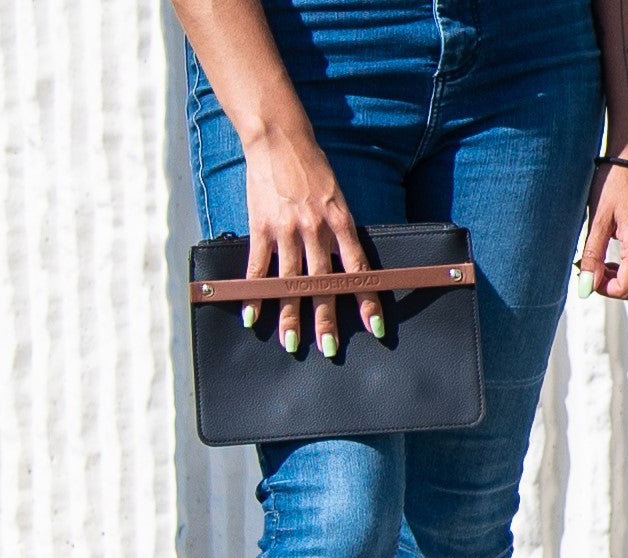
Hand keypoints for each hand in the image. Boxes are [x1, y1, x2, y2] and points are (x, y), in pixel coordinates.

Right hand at [240, 127, 383, 355]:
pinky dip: (254, 294)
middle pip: (322, 283)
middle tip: (328, 348)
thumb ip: (341, 232)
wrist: (279, 138)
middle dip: (326, 318)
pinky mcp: (261, 226)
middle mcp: (316, 229)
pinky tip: (252, 317)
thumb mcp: (337, 198)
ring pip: (289, 282)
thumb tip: (348, 268)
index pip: (358, 270)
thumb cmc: (313, 169)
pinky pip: (257, 267)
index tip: (375, 327)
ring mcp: (287, 229)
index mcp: (341, 222)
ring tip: (291, 342)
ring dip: (289, 315)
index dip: (367, 300)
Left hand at [578, 162, 627, 299]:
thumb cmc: (613, 184)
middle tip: (591, 269)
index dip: (603, 290)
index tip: (587, 277)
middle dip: (613, 286)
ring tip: (601, 260)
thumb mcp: (597, 221)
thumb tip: (586, 286)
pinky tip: (615, 250)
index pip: (626, 288)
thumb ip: (592, 257)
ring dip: (622, 277)